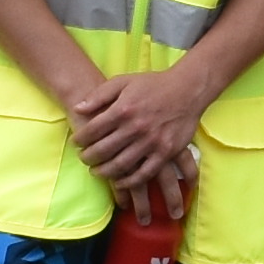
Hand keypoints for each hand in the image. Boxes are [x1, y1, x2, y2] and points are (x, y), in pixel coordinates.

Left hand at [69, 66, 205, 196]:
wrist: (187, 90)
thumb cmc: (153, 85)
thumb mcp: (123, 81)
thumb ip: (99, 95)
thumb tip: (77, 108)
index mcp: (123, 109)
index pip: (92, 130)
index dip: (80, 139)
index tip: (76, 143)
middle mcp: (135, 128)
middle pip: (103, 150)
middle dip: (88, 158)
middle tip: (84, 159)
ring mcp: (151, 142)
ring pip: (120, 165)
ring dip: (104, 172)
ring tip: (96, 171)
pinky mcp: (165, 153)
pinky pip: (144, 174)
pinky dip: (128, 181)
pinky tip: (119, 181)